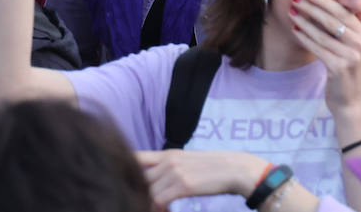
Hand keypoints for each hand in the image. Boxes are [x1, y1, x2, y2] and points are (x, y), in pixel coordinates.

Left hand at [136, 149, 266, 206]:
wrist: (238, 169)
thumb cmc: (215, 168)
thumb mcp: (189, 162)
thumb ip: (170, 168)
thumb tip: (155, 182)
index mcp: (169, 154)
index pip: (136, 158)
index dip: (124, 169)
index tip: (122, 181)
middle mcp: (169, 161)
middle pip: (138, 179)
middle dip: (137, 194)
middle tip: (142, 203)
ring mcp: (175, 172)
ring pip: (147, 192)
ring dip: (148, 204)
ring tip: (160, 209)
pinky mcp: (182, 185)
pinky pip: (158, 201)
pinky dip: (158, 208)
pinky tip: (167, 211)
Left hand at [291, 0, 360, 115]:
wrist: (350, 101)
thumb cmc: (347, 72)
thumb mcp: (352, 48)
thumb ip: (347, 29)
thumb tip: (338, 6)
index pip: (344, 12)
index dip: (326, 1)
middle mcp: (360, 43)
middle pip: (333, 20)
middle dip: (313, 7)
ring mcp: (351, 56)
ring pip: (323, 34)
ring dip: (304, 22)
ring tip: (291, 13)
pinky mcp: (339, 67)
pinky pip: (318, 48)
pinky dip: (305, 38)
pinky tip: (295, 31)